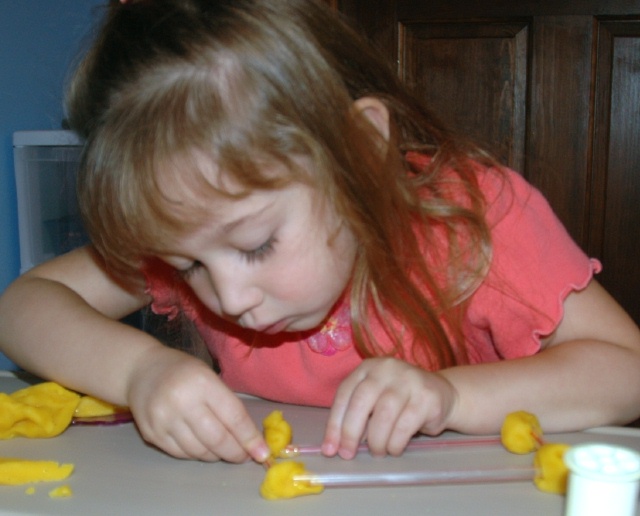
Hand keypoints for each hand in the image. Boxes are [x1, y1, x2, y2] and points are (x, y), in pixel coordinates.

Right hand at [126, 348, 268, 462]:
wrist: (141, 370)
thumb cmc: (183, 372)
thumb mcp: (209, 377)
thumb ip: (228, 405)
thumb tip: (251, 439)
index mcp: (202, 383)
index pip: (233, 416)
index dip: (249, 438)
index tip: (262, 453)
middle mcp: (182, 402)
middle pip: (217, 439)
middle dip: (235, 452)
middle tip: (244, 456)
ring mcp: (164, 420)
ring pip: (199, 451)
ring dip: (217, 455)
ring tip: (223, 450)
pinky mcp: (151, 434)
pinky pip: (181, 454)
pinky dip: (197, 454)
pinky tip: (203, 448)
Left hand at [321, 358, 457, 458]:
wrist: (442, 394)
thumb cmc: (400, 401)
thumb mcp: (375, 400)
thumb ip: (357, 415)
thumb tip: (337, 445)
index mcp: (368, 367)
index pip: (344, 394)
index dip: (334, 423)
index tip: (329, 449)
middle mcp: (387, 369)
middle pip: (361, 401)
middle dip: (350, 432)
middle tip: (348, 454)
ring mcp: (408, 380)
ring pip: (384, 415)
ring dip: (376, 441)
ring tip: (377, 452)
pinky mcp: (426, 397)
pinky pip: (405, 425)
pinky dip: (395, 443)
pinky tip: (394, 449)